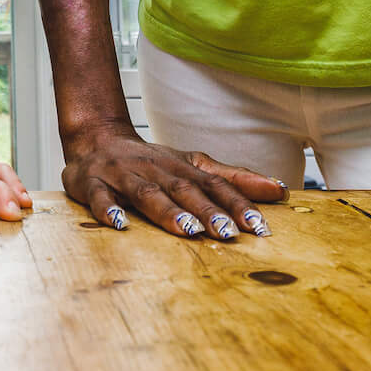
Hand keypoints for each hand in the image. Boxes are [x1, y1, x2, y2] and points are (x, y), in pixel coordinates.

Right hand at [61, 121, 284, 239]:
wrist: (95, 138)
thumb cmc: (151, 160)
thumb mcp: (193, 164)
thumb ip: (233, 178)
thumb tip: (278, 190)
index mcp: (181, 167)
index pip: (214, 185)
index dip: (237, 204)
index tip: (259, 226)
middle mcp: (156, 169)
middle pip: (184, 190)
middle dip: (207, 211)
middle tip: (228, 233)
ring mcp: (123, 176)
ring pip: (147, 193)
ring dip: (167, 211)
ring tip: (187, 229)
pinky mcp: (92, 184)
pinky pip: (99, 197)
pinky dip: (107, 209)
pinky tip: (117, 224)